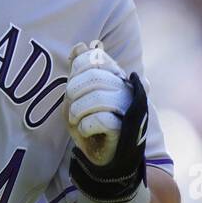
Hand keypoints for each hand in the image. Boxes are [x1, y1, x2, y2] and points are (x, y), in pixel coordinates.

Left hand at [65, 40, 130, 164]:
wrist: (102, 158)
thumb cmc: (89, 125)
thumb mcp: (77, 96)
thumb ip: (79, 70)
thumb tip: (82, 45)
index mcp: (115, 75)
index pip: (94, 57)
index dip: (77, 70)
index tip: (73, 90)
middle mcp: (126, 87)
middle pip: (94, 75)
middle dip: (74, 92)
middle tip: (72, 109)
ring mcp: (129, 107)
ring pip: (97, 97)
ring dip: (77, 111)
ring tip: (77, 121)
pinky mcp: (127, 128)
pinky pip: (100, 119)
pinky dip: (85, 127)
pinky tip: (87, 131)